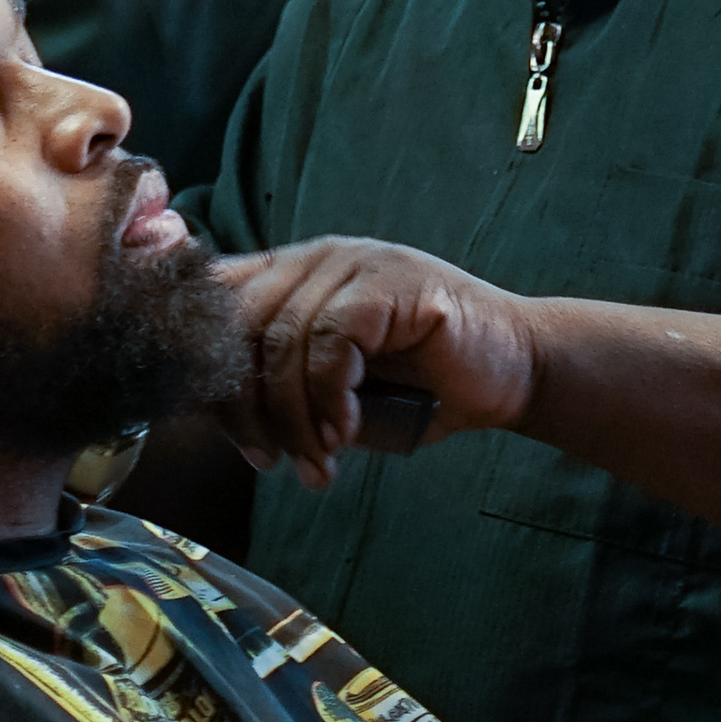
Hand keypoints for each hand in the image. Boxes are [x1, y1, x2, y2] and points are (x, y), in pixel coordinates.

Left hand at [215, 238, 540, 488]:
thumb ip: (284, 388)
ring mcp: (353, 262)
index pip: (216, 306)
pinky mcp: (388, 281)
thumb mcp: (337, 390)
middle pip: (237, 327)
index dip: (207, 372)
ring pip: (282, 341)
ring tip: (317, 462)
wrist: (512, 371)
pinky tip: (344, 432)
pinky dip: (329, 397)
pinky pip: (331, 342)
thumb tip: (224, 421)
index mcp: (292, 275)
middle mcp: (314, 259)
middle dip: (244, 406)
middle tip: (267, 459)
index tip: (230, 436)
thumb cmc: (425, 385)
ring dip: (293, 417)